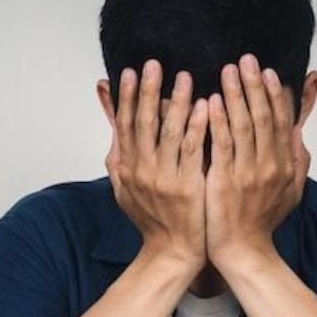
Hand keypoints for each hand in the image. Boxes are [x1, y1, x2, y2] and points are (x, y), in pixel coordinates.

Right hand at [105, 59, 210, 270]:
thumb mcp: (125, 186)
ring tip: (184, 76)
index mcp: (127, 168)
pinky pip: (191, 151)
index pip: (125, 124)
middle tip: (154, 63)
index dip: (127, 97)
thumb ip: (118, 154)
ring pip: (168, 132)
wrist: (171, 252)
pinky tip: (204, 105)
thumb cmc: (152, 218)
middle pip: (144, 123)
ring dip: (176, 101)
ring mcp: (163, 179)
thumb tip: (112, 125)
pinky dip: (196, 126)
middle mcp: (142, 171)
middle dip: (148, 90)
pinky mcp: (186, 187)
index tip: (130, 72)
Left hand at [205, 53, 310, 269]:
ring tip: (227, 71)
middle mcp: (270, 166)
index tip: (268, 71)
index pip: (282, 121)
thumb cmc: (262, 221)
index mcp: (284, 165)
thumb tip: (300, 133)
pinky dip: (217, 122)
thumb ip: (298, 161)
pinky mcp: (224, 182)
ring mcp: (247, 174)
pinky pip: (221, 145)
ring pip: (243, 126)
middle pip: (264, 117)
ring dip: (236, 95)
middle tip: (246, 59)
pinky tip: (209, 102)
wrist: (243, 251)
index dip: (276, 94)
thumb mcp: (291, 192)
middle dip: (255, 85)